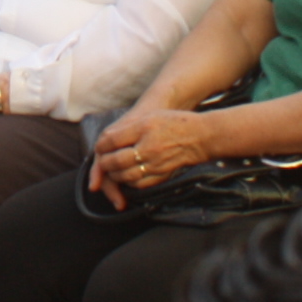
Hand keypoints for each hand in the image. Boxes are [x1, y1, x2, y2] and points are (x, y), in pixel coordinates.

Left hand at [86, 108, 214, 210]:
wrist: (201, 137)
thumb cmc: (175, 123)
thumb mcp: (150, 117)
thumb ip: (128, 128)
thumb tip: (107, 140)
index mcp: (143, 129)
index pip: (112, 140)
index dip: (102, 146)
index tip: (100, 147)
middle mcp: (148, 147)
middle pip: (116, 161)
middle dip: (105, 163)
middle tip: (103, 162)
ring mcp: (156, 163)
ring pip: (125, 175)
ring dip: (114, 175)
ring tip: (111, 170)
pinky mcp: (162, 175)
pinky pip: (139, 184)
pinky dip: (129, 183)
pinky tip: (127, 178)